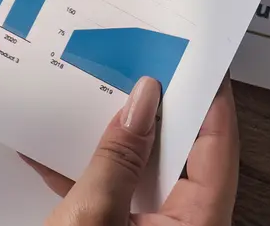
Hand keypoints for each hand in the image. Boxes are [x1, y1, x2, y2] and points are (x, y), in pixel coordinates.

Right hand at [31, 79, 237, 225]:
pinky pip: (112, 198)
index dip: (211, 100)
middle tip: (147, 65)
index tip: (201, 59)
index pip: (217, 149)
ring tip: (99, 95)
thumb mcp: (93, 214)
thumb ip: (118, 158)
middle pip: (181, 159)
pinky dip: (87, 176)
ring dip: (117, 141)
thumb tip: (140, 102)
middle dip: (158, 113)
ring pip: (142, 176)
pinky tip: (52, 150)